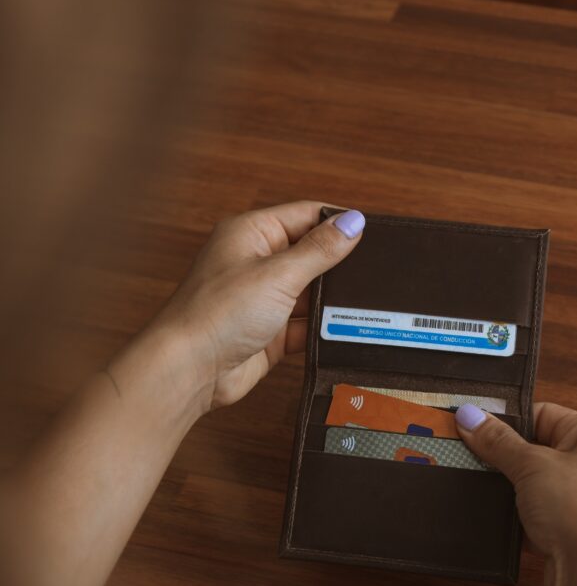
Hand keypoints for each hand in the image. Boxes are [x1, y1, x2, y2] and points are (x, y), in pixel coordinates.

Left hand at [153, 201, 364, 411]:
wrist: (191, 369)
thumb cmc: (217, 313)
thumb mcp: (278, 274)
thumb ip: (319, 250)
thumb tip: (353, 222)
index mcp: (252, 234)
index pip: (304, 216)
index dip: (337, 222)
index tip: (372, 233)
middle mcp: (257, 263)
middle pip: (311, 254)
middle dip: (340, 264)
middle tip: (377, 271)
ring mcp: (263, 300)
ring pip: (311, 293)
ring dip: (333, 301)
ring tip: (369, 302)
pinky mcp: (270, 334)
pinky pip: (306, 326)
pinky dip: (324, 329)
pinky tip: (346, 331)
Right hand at [455, 402, 576, 578]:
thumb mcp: (531, 465)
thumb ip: (498, 441)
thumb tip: (470, 415)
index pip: (546, 414)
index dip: (510, 421)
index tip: (477, 429)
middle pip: (543, 452)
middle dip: (510, 460)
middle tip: (477, 462)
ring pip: (543, 489)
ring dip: (517, 494)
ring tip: (490, 496)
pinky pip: (548, 520)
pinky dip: (526, 522)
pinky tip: (507, 527)